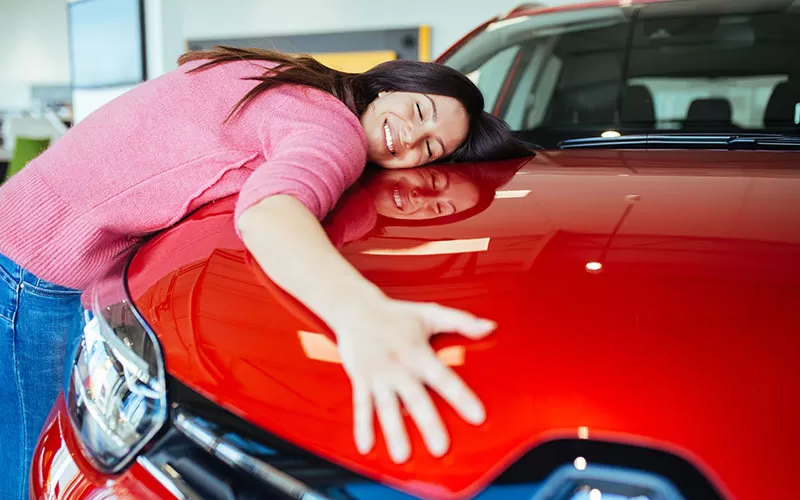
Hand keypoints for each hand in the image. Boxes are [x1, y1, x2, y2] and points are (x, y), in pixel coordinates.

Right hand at [333, 298, 495, 462]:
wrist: (355, 308)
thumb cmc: (396, 314)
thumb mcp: (430, 313)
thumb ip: (461, 322)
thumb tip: (490, 327)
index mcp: (417, 352)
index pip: (443, 377)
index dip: (461, 397)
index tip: (478, 416)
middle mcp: (398, 366)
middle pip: (416, 399)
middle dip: (428, 424)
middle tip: (441, 448)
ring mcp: (378, 375)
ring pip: (387, 407)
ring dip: (395, 432)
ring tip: (402, 455)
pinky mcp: (361, 380)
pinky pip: (361, 405)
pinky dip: (362, 426)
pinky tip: (367, 447)